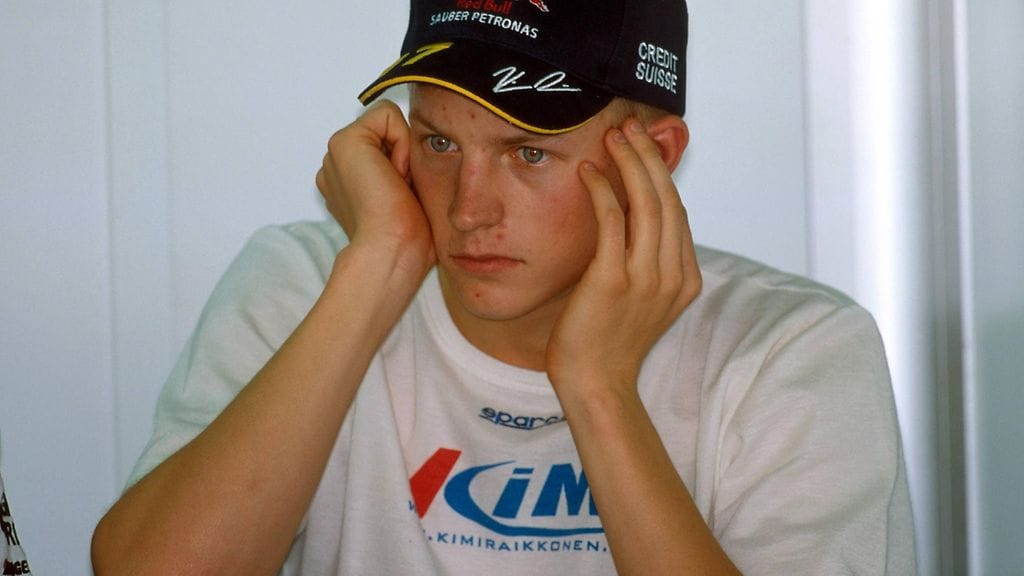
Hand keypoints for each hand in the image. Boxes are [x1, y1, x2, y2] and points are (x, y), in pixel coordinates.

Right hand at [316, 100, 434, 278]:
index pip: (386, 148)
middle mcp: (336, 167)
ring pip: (387, 125)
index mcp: (347, 182)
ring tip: (397, 187)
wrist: (393, 251)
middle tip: (400, 193)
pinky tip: (394, 175)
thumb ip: (401, 174)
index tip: (402, 197)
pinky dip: (401, 141)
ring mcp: (335, 155)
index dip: (405, 165)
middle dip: (403, 157)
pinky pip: (387, 115)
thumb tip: (415, 161)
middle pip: (387, 134)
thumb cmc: (407, 238)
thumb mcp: (408, 197)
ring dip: (403, 153)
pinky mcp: (344, 142)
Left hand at [546, 118, 700, 392]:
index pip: (678, 213)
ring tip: (614, 136)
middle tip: (629, 126)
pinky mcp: (613, 280)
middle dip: (648, 157)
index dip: (661, 174)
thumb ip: (645, 261)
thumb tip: (631, 219)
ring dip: (629, 162)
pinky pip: (613, 222)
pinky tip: (590, 170)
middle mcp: (672, 276)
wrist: (596, 384)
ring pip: (647, 204)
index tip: (642, 146)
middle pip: (667, 200)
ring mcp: (646, 278)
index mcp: (685, 279)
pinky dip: (603, 191)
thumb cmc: (608, 342)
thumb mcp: (641, 298)